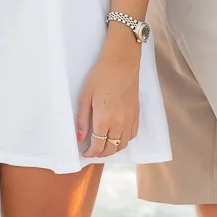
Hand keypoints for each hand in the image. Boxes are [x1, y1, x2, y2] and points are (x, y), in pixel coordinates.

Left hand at [76, 41, 140, 158]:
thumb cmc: (100, 76)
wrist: (121, 63)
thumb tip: (80, 138)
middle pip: (111, 148)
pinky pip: (132, 135)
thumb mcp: (85, 96)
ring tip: (103, 146)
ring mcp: (130, 120)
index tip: (84, 153)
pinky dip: (124, 141)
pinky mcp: (136, 114)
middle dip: (100, 153)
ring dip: (113, 149)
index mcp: (104, 120)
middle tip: (92, 151)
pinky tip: (117, 137)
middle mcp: (119, 123)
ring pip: (123, 144)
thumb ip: (82, 120)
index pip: (98, 146)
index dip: (90, 153)